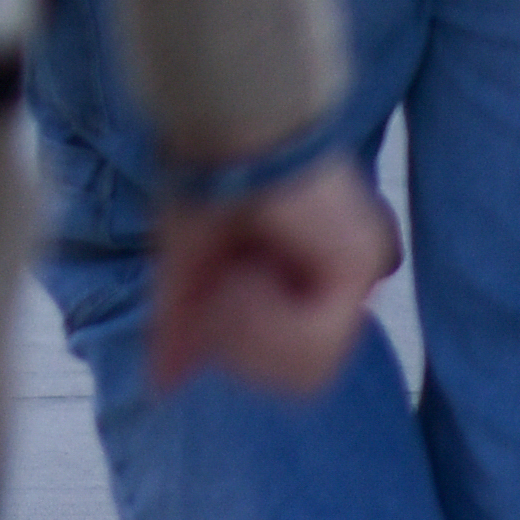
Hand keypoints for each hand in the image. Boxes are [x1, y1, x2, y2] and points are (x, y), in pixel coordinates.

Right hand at [148, 155, 395, 398]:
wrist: (221, 133)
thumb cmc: (205, 181)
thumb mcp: (185, 267)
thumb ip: (179, 326)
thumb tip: (159, 385)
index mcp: (313, 284)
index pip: (294, 367)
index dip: (243, 348)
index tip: (215, 298)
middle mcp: (347, 284)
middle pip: (301, 379)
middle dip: (243, 338)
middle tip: (225, 283)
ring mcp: (360, 275)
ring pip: (309, 368)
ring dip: (250, 324)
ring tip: (238, 272)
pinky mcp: (359, 264)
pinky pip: (313, 337)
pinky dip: (266, 311)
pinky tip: (251, 269)